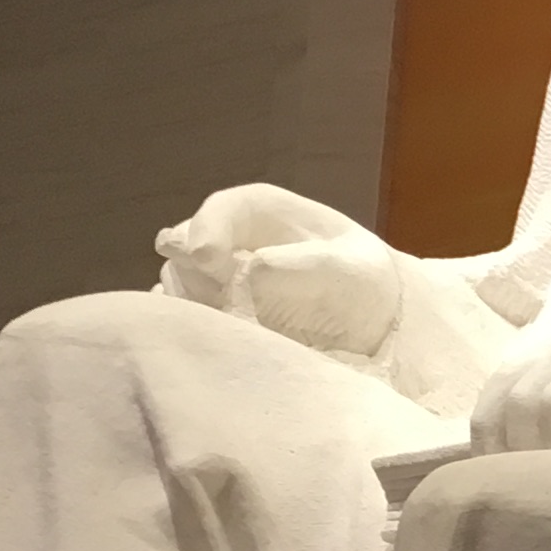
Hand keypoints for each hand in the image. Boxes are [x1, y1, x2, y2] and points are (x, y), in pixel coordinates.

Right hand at [156, 184, 400, 355]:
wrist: (370, 322)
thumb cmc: (361, 281)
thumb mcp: (352, 268)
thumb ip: (309, 265)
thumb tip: (254, 269)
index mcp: (262, 213)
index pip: (220, 210)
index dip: (206, 229)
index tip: (207, 259)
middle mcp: (229, 241)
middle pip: (187, 248)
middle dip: (196, 273)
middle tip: (222, 300)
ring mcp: (215, 279)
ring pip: (180, 284)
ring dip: (193, 304)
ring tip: (228, 324)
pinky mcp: (213, 314)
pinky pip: (183, 316)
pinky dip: (189, 326)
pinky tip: (208, 339)